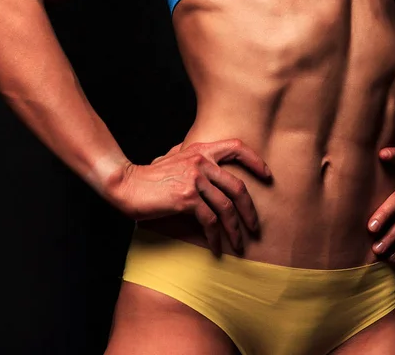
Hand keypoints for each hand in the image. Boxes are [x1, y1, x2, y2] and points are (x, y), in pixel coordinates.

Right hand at [112, 139, 272, 256]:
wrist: (126, 184)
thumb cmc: (150, 175)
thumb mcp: (174, 157)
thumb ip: (192, 156)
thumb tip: (208, 161)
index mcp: (201, 150)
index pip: (236, 147)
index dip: (255, 160)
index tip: (267, 176)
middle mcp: (201, 162)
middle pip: (238, 186)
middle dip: (250, 210)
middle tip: (255, 227)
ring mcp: (195, 180)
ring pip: (226, 207)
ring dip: (236, 229)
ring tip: (239, 244)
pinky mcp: (186, 198)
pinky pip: (210, 220)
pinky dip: (216, 236)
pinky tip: (217, 247)